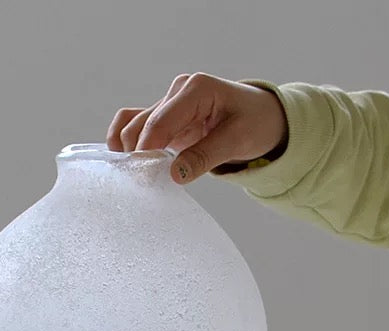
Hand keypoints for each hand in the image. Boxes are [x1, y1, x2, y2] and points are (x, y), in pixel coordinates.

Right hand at [106, 72, 287, 183]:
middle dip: (136, 154)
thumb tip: (175, 174)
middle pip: (141, 124)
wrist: (263, 117)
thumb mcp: (237, 141)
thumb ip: (205, 157)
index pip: (160, 122)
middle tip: (141, 184)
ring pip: (133, 126)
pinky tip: (128, 163)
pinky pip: (135, 125)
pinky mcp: (165, 118)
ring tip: (136, 177)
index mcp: (196, 89)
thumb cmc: (255, 123)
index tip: (142, 177)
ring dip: (129, 150)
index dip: (147, 150)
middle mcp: (177, 91)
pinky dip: (126, 143)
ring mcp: (168, 104)